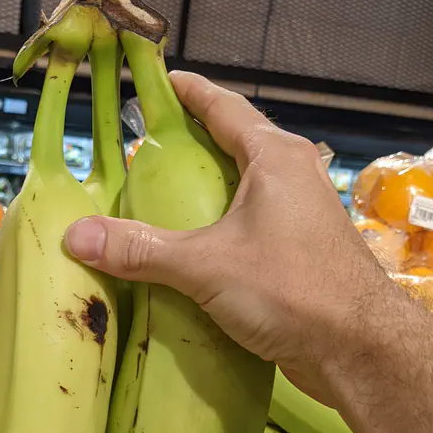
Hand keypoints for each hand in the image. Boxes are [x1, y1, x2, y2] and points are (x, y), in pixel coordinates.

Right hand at [66, 71, 400, 402]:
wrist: (358, 350)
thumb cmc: (291, 289)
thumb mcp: (206, 265)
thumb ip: (141, 250)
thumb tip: (74, 236)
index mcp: (275, 158)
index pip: (224, 107)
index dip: (187, 92)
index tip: (155, 82)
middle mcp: (294, 177)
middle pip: (235, 146)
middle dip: (190, 145)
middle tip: (143, 152)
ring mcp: (302, 217)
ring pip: (245, 190)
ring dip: (206, 192)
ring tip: (160, 203)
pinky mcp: (302, 254)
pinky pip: (252, 227)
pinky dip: (220, 230)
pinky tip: (192, 253)